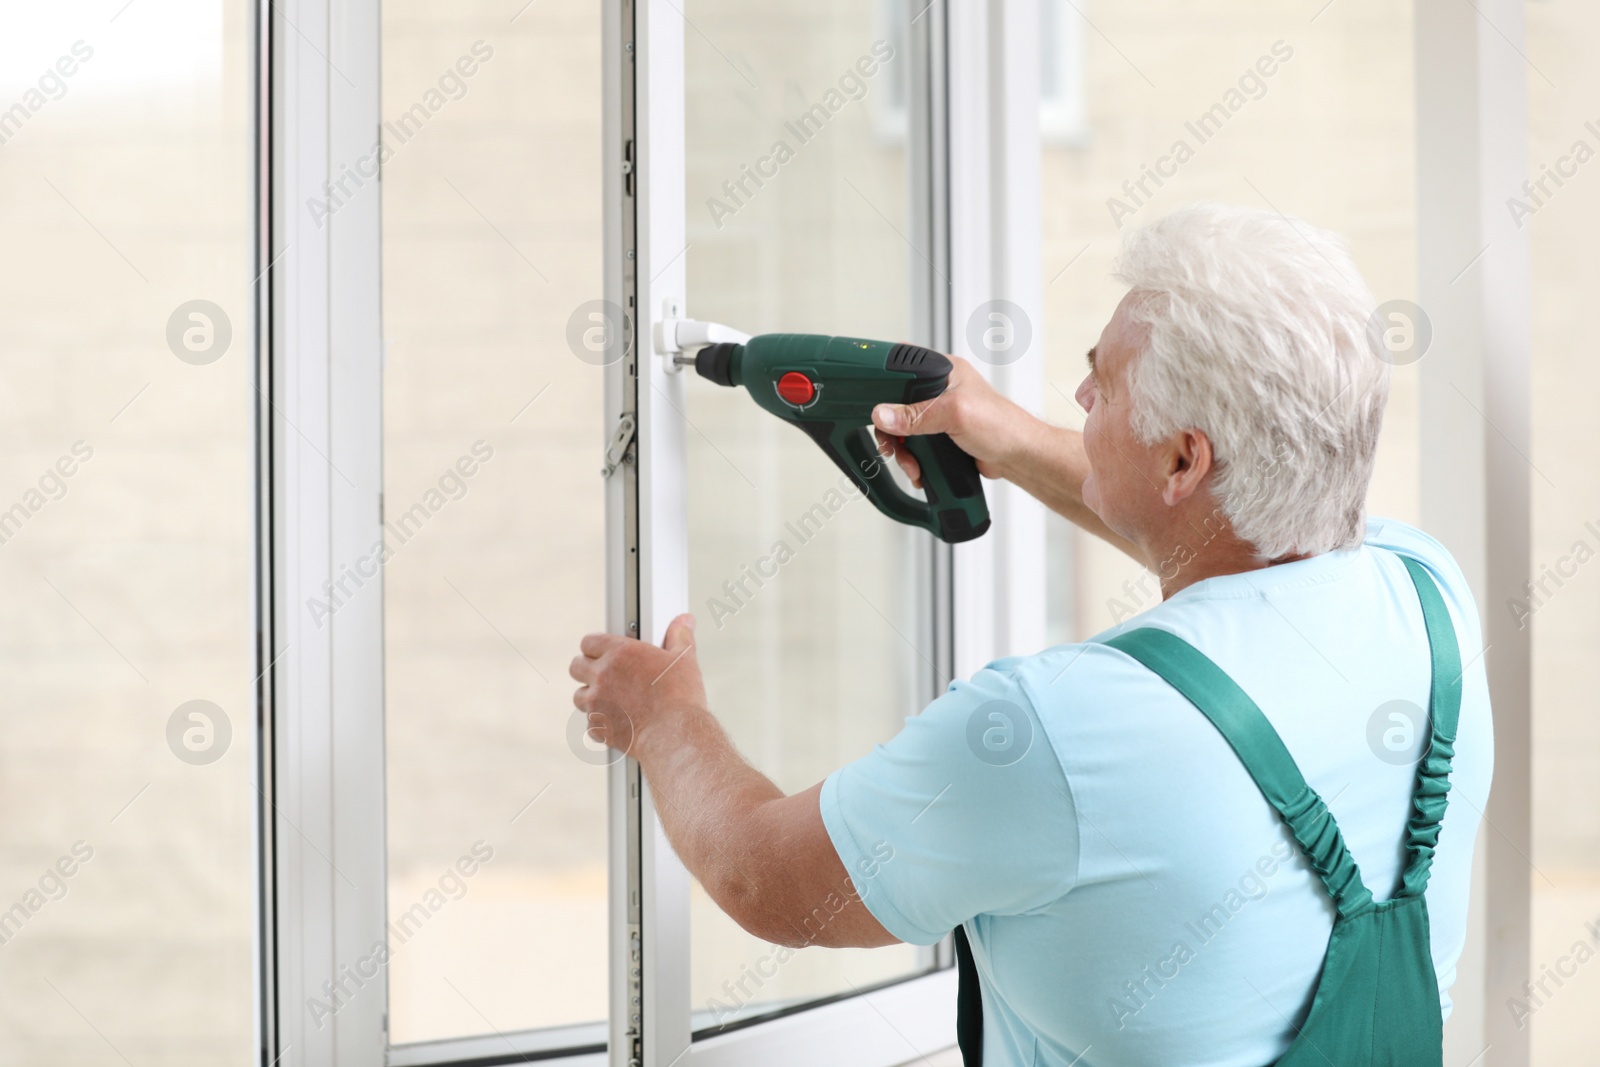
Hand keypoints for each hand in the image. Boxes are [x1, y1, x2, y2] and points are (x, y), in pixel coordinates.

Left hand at [570, 614, 704, 759]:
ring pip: (579, 696)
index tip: (605, 652)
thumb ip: (680, 637)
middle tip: (604, 675)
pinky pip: (590, 723)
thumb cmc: (680, 697)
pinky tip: (619, 722)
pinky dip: (601, 723)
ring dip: (591, 697)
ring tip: (612, 700)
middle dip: (587, 669)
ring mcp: (596, 703)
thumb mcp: (684, 660)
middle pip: (576, 666)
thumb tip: (684, 622)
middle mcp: (602, 675)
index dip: (596, 646)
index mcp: (619, 653)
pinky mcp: (599, 727)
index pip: (588, 641)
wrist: (674, 735)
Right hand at [870, 354, 1028, 486]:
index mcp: (943, 371)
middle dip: (891, 430)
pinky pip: (915, 445)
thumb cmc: (1002, 425)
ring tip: (912, 464)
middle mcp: (939, 390)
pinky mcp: (940, 435)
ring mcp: (939, 414)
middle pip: (896, 405)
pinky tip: (919, 469)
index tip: (873, 406)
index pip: (902, 369)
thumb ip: (917, 415)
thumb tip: (884, 414)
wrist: (1018, 457)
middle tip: (892, 445)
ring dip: (902, 450)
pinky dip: (912, 459)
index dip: (884, 386)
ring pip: (903, 429)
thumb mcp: (955, 414)